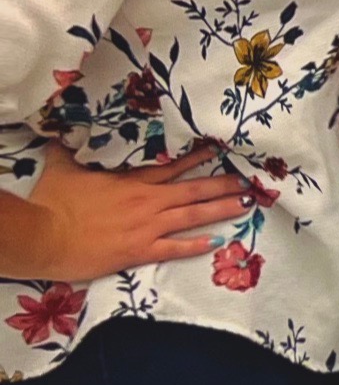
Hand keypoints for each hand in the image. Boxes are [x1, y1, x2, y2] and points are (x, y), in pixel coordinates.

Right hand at [10, 151, 251, 281]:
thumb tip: (63, 133)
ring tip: (245, 205)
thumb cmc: (52, 202)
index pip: (171, 167)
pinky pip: (174, 248)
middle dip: (223, 186)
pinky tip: (217, 242)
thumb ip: (71, 151)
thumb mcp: (62, 168)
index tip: (219, 151)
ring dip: (220, 210)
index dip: (197, 159)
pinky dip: (196, 246)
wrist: (43, 235)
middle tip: (249, 183)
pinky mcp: (139, 251)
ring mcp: (146, 227)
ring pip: (193, 216)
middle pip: (193, 190)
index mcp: (131, 181)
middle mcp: (146, 201)